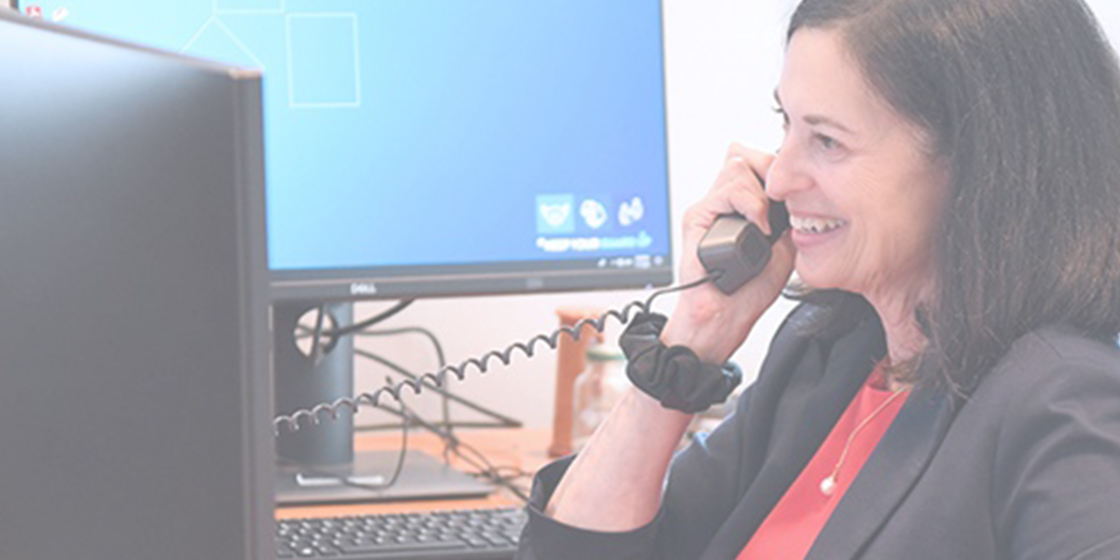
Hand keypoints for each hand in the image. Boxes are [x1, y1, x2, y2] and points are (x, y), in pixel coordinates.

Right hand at [661, 144, 795, 362]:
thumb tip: (804, 193)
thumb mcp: (783, 244)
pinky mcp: (696, 217)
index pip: (754, 161)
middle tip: (778, 201)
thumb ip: (787, 216)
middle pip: (743, 155)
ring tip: (765, 223)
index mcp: (740, 205)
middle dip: (769, 172)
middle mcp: (721, 202)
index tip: (792, 190)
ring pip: (736, 166)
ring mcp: (708, 207)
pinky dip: (748, 204)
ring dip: (758, 192)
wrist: (724, 314)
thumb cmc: (748, 289)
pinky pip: (725, 191)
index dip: (776, 168)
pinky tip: (757, 226)